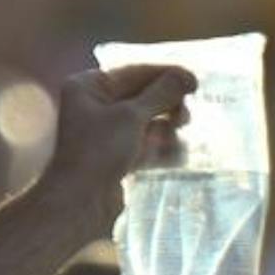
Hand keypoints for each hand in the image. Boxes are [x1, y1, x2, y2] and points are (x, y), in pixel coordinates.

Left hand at [39, 64, 195, 232]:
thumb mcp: (131, 116)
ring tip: (180, 133)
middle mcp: (94, 106)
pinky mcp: (116, 157)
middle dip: (166, 104)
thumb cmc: (99, 151)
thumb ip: (161, 94)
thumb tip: (187, 76)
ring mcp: (106, 133)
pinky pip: (144, 144)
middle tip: (186, 114)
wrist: (80, 202)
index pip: (133, 72)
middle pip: (141, 96)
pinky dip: (160, 147)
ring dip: (166, 127)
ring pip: (146, 121)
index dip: (165, 75)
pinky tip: (177, 153)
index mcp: (88, 87)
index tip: (193, 81)